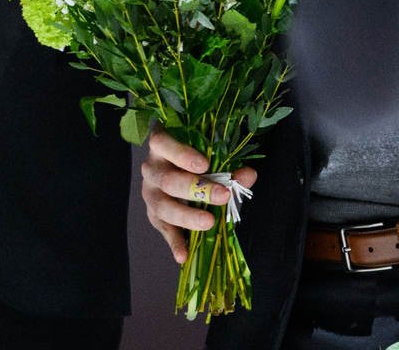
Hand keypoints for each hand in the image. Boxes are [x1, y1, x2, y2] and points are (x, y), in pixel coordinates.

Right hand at [140, 128, 257, 263]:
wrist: (178, 176)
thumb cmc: (196, 164)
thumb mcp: (211, 162)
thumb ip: (229, 168)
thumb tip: (247, 175)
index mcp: (162, 147)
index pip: (162, 144)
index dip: (181, 153)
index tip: (205, 164)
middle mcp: (151, 169)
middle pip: (167, 179)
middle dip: (196, 188)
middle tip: (222, 196)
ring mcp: (150, 193)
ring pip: (163, 206)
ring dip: (187, 216)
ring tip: (208, 222)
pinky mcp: (154, 216)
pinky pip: (164, 230)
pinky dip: (174, 243)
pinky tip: (183, 255)